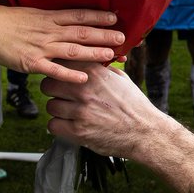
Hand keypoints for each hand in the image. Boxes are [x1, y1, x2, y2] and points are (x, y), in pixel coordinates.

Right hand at [0, 6, 123, 83]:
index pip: (79, 16)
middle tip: (122, 38)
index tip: (115, 18)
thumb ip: (51, 19)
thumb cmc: (8, 21)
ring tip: (111, 55)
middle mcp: (49, 31)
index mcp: (50, 18)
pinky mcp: (32, 63)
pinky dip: (70, 74)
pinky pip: (54, 70)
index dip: (98, 16)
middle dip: (103, 35)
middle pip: (81, 33)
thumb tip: (68, 21)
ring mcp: (42, 47)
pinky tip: (84, 78)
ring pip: (72, 50)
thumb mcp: (33, 14)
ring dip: (93, 53)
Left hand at [42, 62, 168, 158]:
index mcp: (94, 72)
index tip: (62, 76)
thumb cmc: (133, 105)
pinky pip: (53, 125)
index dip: (60, 71)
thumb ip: (99, 68)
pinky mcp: (78, 132)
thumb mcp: (120, 78)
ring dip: (58, 110)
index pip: (60, 63)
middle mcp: (84, 89)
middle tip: (62, 95)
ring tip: (70, 112)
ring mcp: (80, 111)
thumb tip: (85, 60)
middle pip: (48, 84)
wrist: (145, 131)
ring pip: (50, 106)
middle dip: (54, 90)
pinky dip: (59, 126)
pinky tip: (69, 125)